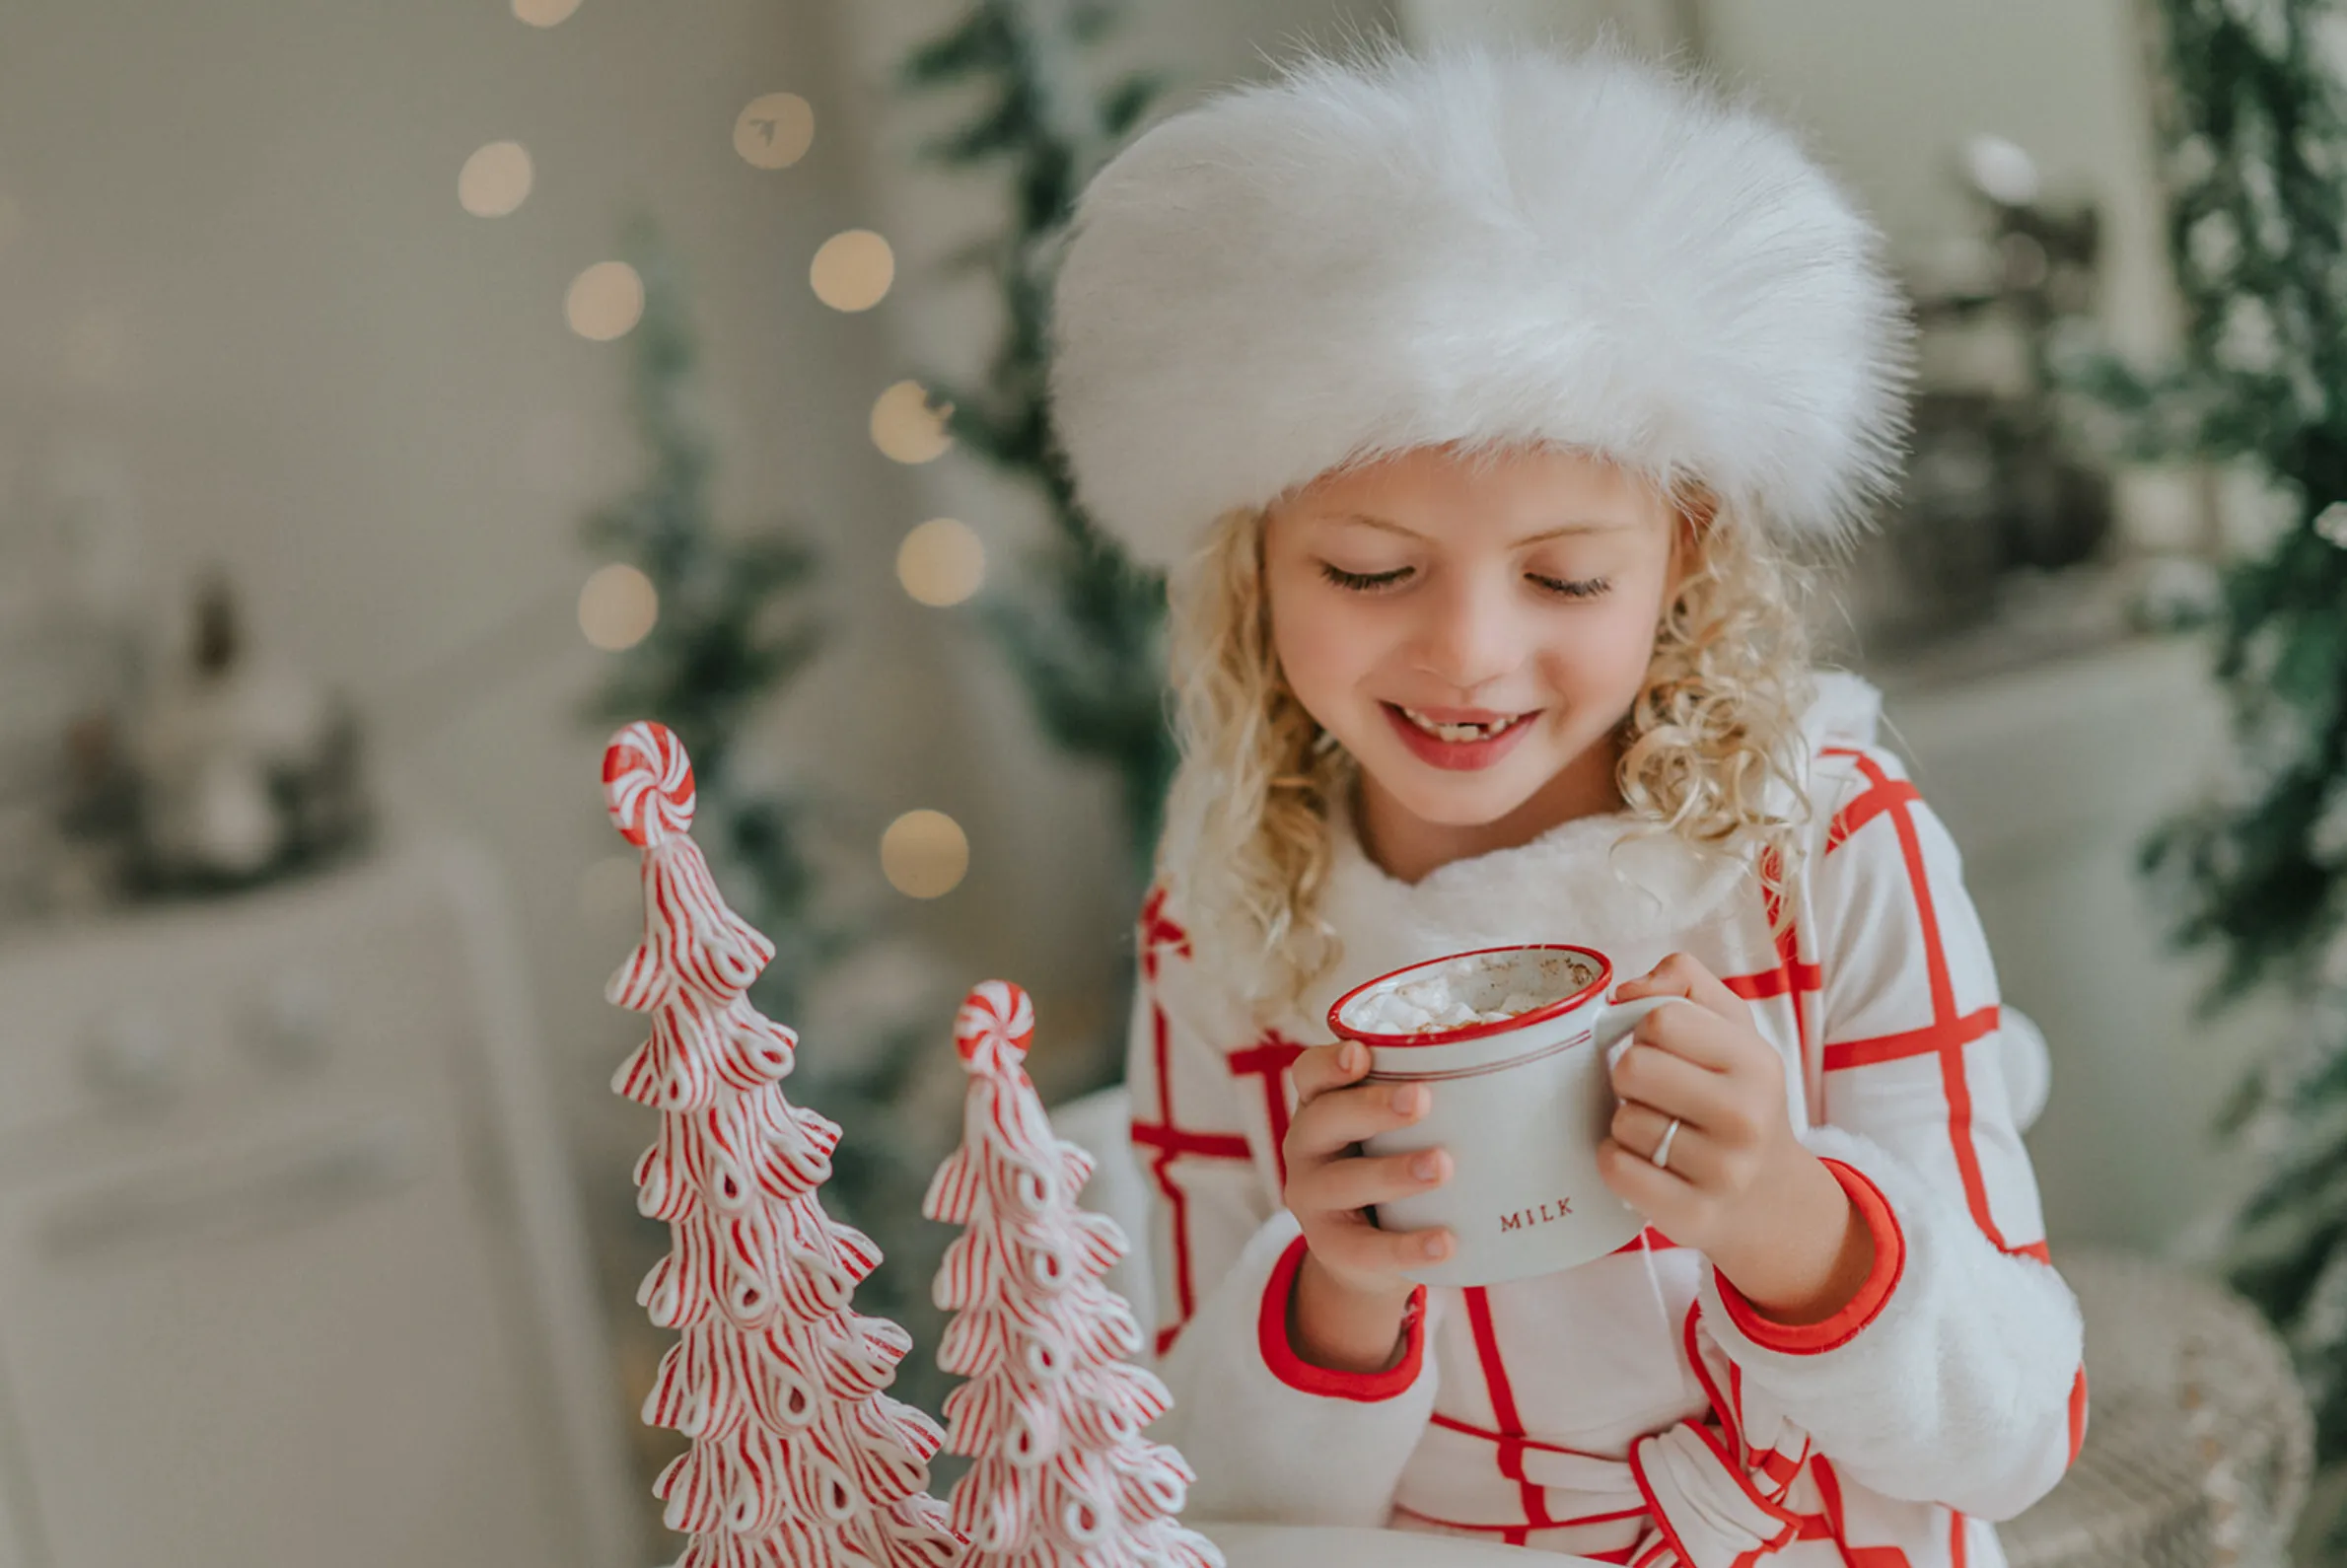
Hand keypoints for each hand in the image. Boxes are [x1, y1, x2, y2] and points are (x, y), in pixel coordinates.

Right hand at [1280, 1039, 1452, 1369]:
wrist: (1363, 1251)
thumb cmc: (1392, 1162)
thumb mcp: (1396, 1128)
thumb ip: (1437, 1096)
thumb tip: (1536, 1062)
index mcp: (1322, 1104)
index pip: (1310, 1073)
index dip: (1331, 1062)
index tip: (1362, 1054)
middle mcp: (1307, 1145)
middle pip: (1325, 1118)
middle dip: (1371, 1108)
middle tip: (1422, 1100)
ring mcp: (1313, 1198)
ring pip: (1342, 1181)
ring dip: (1392, 1172)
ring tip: (1442, 1166)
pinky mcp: (1331, 1248)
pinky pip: (1366, 1249)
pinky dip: (1407, 1247)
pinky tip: (1446, 1242)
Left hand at [1597, 952, 1816, 1267]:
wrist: (1770, 1198)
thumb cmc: (1736, 1098)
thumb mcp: (1731, 1029)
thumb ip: (1685, 983)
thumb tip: (1625, 990)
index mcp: (1756, 1062)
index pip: (1662, 1018)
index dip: (1647, 1030)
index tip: (1663, 1050)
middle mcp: (1747, 1117)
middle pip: (1633, 1068)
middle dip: (1630, 1077)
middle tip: (1655, 1094)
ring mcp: (1723, 1172)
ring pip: (1622, 1122)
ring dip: (1626, 1123)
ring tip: (1660, 1131)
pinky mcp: (1692, 1215)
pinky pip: (1616, 1168)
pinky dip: (1616, 1161)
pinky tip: (1643, 1161)